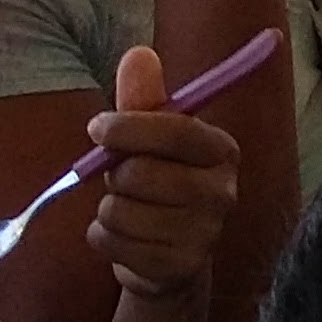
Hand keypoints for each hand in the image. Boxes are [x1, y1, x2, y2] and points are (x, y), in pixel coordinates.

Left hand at [81, 46, 239, 300]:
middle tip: (126, 179)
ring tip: (128, 210)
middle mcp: (224, 190)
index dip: (130, 127)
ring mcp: (206, 233)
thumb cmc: (159, 185)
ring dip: (109, 210)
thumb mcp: (152, 140)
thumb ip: (144, 99)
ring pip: (120, 211)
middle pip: (140, 173)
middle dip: (117, 176)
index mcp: (221, 150)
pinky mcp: (180, 267)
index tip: (98, 127)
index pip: (177, 131)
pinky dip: (104, 239)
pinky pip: (112, 243)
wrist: (171, 256)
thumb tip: (138, 53)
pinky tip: (125, 237)